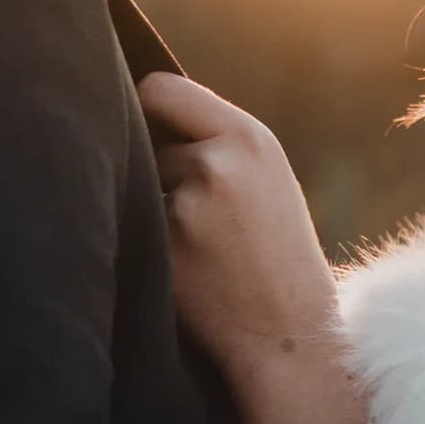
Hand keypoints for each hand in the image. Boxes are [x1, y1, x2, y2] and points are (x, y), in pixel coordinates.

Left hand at [139, 72, 338, 377]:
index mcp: (249, 139)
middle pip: (147, 143)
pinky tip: (188, 272)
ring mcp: (186, 206)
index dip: (144, 105)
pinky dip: (149, 245)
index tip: (144, 124)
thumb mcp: (265, 180)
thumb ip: (215, 143)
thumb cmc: (276, 256)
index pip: (161, 88)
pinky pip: (133, 227)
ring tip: (203, 249)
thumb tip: (139, 111)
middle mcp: (217, 163)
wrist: (291, 335)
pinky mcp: (161, 247)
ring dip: (156, 211)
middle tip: (203, 216)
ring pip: (140, 187)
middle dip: (163, 172)